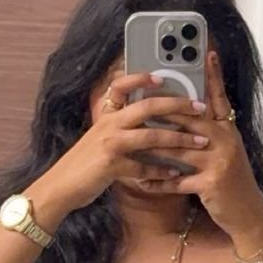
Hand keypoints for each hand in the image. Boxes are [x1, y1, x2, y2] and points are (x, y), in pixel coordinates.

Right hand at [35, 73, 212, 212]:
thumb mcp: (99, 138)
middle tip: (200, 107)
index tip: (163, 76)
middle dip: (178, 105)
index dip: (142, 78)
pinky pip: (144, 166)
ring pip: (152, 136)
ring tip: (200, 142)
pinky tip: (176, 173)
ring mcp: (111, 143)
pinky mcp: (113, 165)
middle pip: (148, 107)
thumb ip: (120, 128)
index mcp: (107, 115)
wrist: (61, 186)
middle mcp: (109, 124)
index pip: (122, 86)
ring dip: (179, 139)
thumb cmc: (84, 163)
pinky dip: (162, 171)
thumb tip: (146, 121)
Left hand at [136, 52, 262, 249]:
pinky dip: (158, 182)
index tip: (208, 53)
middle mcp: (225, 141)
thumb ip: (209, 136)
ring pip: (178, 148)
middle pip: (190, 118)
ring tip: (131, 142)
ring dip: (152, 148)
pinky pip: (177, 179)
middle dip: (163, 111)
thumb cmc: (231, 185)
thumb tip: (184, 121)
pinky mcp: (211, 183)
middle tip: (140, 100)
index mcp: (228, 131)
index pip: (219, 98)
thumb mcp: (225, 154)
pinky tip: (143, 182)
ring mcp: (219, 161)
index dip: (214, 76)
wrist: (248, 216)